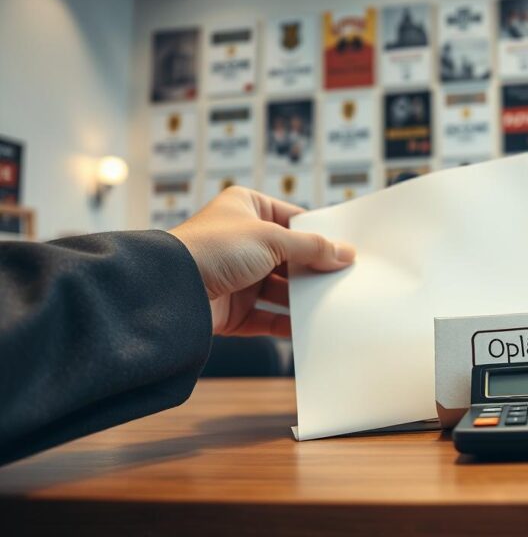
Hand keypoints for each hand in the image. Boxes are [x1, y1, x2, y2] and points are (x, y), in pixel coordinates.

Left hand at [168, 186, 353, 337]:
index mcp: (246, 209)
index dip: (320, 234)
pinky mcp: (234, 310)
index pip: (293, 219)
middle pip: (291, 257)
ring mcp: (238, 276)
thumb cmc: (214, 248)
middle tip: (347, 279)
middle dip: (315, 270)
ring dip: (304, 298)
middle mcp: (242, 241)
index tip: (348, 249)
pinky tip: (310, 327)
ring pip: (282, 289)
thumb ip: (312, 247)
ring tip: (333, 304)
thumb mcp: (272, 238)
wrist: (171, 289)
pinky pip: (269, 318)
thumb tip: (346, 253)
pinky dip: (288, 323)